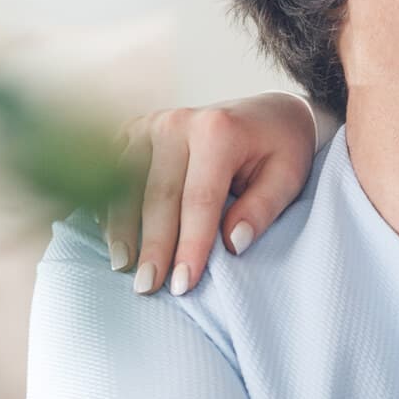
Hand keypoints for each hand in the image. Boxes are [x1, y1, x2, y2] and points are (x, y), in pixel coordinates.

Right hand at [108, 92, 319, 294]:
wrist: (266, 111)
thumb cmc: (281, 148)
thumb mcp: (289, 175)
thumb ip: (263, 207)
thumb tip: (234, 243)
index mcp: (219, 131)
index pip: (200, 199)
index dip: (190, 245)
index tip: (184, 284)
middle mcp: (179, 122)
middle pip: (158, 195)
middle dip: (153, 246)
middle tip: (147, 287)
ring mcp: (152, 123)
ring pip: (126, 184)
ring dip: (122, 229)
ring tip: (124, 267)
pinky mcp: (135, 129)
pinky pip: (113, 171)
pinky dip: (109, 204)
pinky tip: (111, 236)